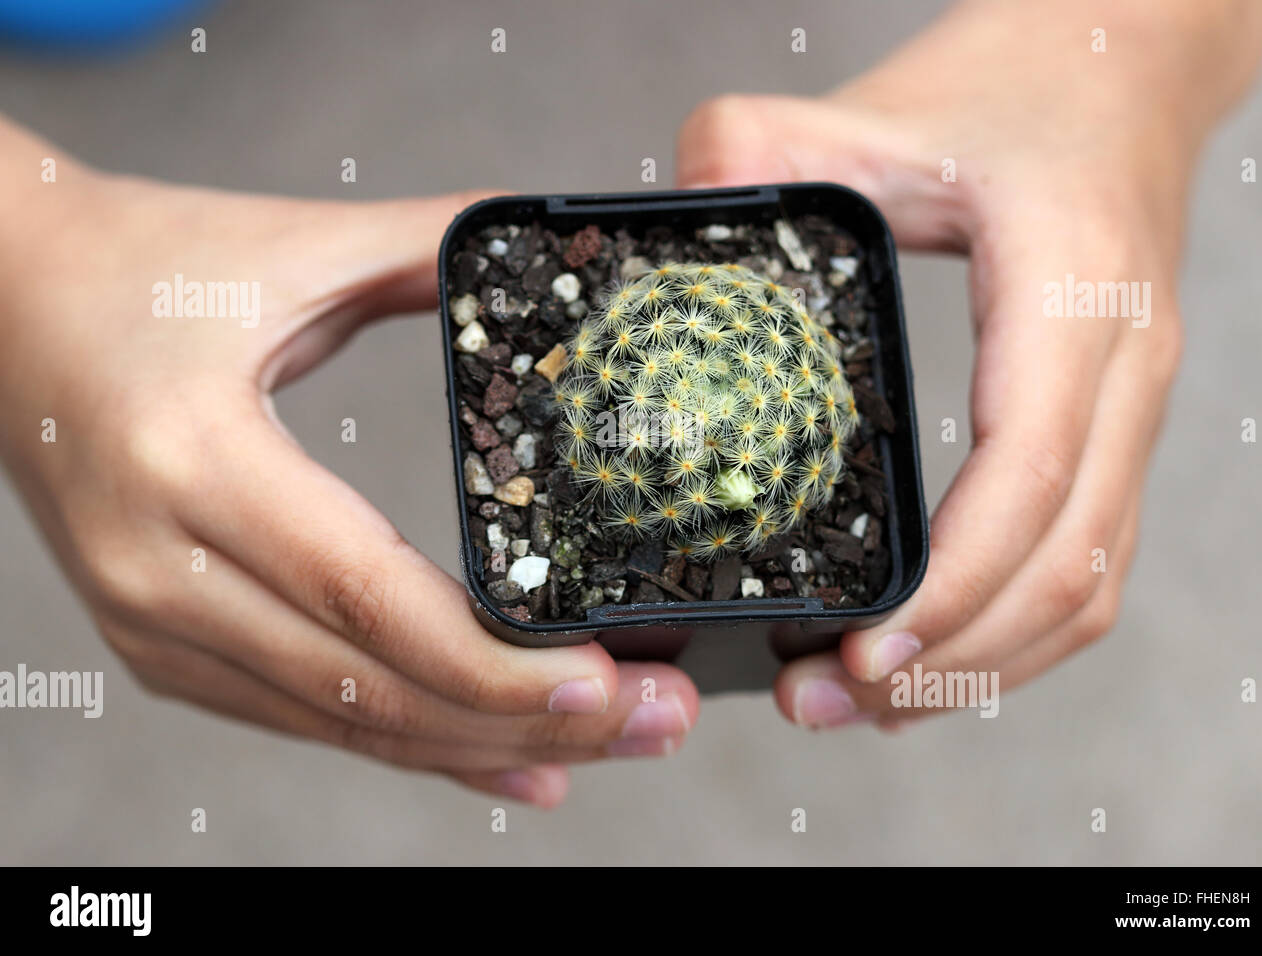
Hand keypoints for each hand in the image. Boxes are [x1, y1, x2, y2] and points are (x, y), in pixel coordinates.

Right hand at [0, 136, 697, 804]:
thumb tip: (549, 247)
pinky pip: (308, 719)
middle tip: (656, 721)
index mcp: (196, 460)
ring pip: (344, 726)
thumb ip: (425, 249)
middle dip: (524, 722)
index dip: (491, 660)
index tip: (606, 679)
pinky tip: (507, 767)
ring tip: (609, 745)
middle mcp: (163, 568)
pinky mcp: (166, 644)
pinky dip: (413, 748)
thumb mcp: (289, 252)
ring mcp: (155, 623)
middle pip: (369, 688)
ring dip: (484, 748)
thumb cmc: (139, 267)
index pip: (365, 597)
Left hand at [675, 0, 1261, 727]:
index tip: (857, 652)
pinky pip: (1093, 563)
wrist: (1127, 66)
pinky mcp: (1114, 429)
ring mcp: (1132, 407)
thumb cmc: (1012, 88)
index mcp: (1069, 292)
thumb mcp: (877, 108)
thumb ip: (758, 150)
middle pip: (1068, 563)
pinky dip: (1022, 634)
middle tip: (827, 702)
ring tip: (869, 708)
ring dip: (990, 667)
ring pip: (1092, 585)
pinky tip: (940, 660)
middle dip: (953, 659)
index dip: (950, 585)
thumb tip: (664, 220)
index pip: (1027, 472)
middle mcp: (1121, 368)